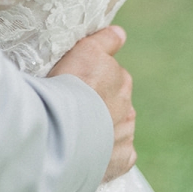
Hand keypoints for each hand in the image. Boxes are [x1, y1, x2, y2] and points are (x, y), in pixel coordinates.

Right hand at [48, 26, 135, 182]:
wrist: (64, 127)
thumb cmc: (69, 85)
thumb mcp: (84, 51)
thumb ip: (105, 41)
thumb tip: (121, 33)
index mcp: (120, 78)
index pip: (112, 74)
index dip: (94, 79)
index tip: (78, 83)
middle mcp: (128, 105)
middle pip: (117, 102)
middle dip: (102, 104)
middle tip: (77, 106)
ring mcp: (127, 133)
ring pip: (119, 127)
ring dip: (105, 128)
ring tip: (80, 130)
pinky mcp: (124, 158)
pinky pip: (121, 154)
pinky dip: (110, 152)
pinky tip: (92, 150)